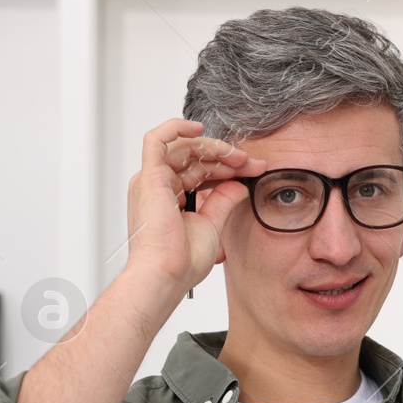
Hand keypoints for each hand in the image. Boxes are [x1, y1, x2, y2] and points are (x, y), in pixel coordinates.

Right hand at [123, 118, 265, 295]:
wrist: (166, 275)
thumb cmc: (181, 261)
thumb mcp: (212, 225)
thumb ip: (223, 201)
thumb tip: (240, 184)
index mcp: (169, 199)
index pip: (200, 171)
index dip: (228, 168)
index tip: (254, 170)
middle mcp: (158, 186)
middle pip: (194, 158)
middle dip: (225, 157)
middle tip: (251, 162)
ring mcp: (152, 180)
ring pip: (183, 147)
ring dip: (213, 147)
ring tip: (237, 156)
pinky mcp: (149, 176)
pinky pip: (157, 140)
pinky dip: (176, 128)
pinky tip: (200, 129)